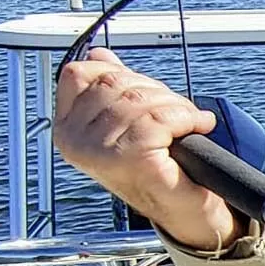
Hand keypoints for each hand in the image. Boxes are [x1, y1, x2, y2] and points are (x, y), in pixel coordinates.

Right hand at [55, 47, 245, 250]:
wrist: (186, 209)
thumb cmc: (159, 165)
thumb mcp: (128, 121)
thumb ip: (111, 89)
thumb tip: (99, 56)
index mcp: (67, 128)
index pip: (79, 73)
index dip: (121, 74)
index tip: (146, 93)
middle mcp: (75, 141)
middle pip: (116, 83)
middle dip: (156, 91)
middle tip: (177, 113)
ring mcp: (99, 153)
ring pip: (141, 100)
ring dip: (176, 107)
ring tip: (187, 124)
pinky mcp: (129, 160)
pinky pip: (160, 120)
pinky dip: (187, 119)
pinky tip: (197, 128)